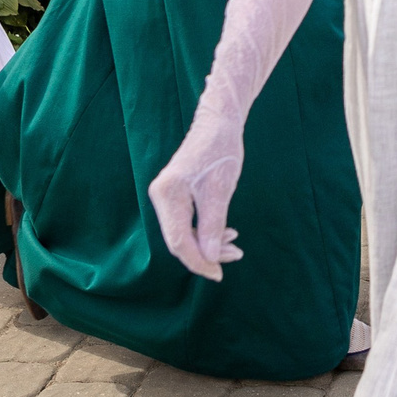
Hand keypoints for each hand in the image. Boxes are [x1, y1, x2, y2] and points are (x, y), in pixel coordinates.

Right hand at [149, 101, 245, 279]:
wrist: (219, 121)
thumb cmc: (221, 150)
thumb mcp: (220, 191)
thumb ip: (212, 226)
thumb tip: (208, 259)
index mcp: (167, 195)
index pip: (179, 241)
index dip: (198, 262)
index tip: (219, 274)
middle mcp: (160, 197)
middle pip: (180, 239)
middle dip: (206, 253)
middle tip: (236, 255)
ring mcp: (167, 196)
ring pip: (185, 233)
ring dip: (208, 243)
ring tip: (235, 245)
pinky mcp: (175, 195)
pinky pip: (188, 222)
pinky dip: (206, 231)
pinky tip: (226, 233)